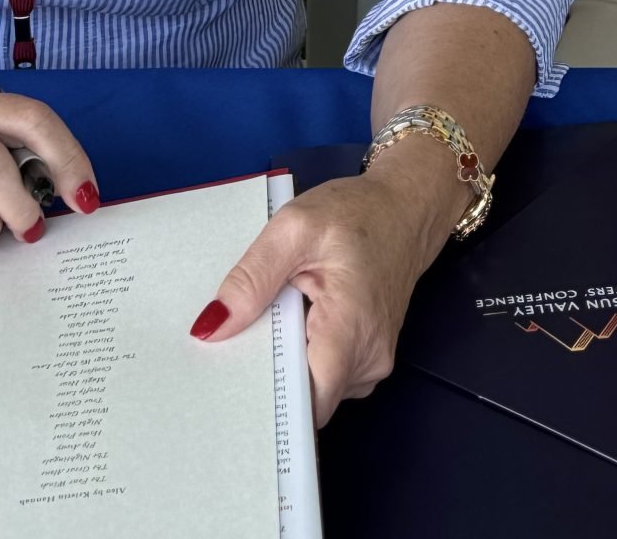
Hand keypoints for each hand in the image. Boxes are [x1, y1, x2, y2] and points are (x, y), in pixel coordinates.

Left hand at [190, 160, 457, 426]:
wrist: (406, 209)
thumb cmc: (357, 214)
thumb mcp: (295, 228)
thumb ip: (253, 276)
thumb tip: (210, 328)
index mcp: (350, 331)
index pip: (306, 405)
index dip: (267, 404)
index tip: (229, 390)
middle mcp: (367, 361)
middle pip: (304, 398)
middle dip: (267, 377)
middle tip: (234, 343)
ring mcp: (371, 364)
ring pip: (314, 387)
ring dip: (286, 361)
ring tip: (270, 319)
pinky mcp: (368, 358)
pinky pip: (326, 373)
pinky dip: (303, 353)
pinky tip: (292, 320)